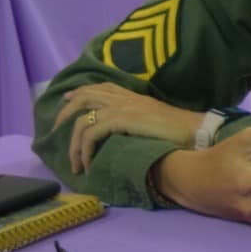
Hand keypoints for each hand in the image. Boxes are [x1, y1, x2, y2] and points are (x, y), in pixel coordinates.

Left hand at [53, 83, 201, 173]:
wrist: (195, 131)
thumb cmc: (182, 131)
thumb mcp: (156, 121)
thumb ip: (139, 121)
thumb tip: (127, 134)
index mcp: (133, 96)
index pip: (101, 87)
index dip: (80, 92)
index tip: (67, 102)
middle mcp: (124, 98)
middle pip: (84, 97)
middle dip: (65, 114)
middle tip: (56, 131)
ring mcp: (122, 108)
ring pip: (83, 120)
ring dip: (74, 144)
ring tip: (74, 162)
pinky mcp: (122, 120)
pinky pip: (92, 134)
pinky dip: (85, 150)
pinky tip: (88, 164)